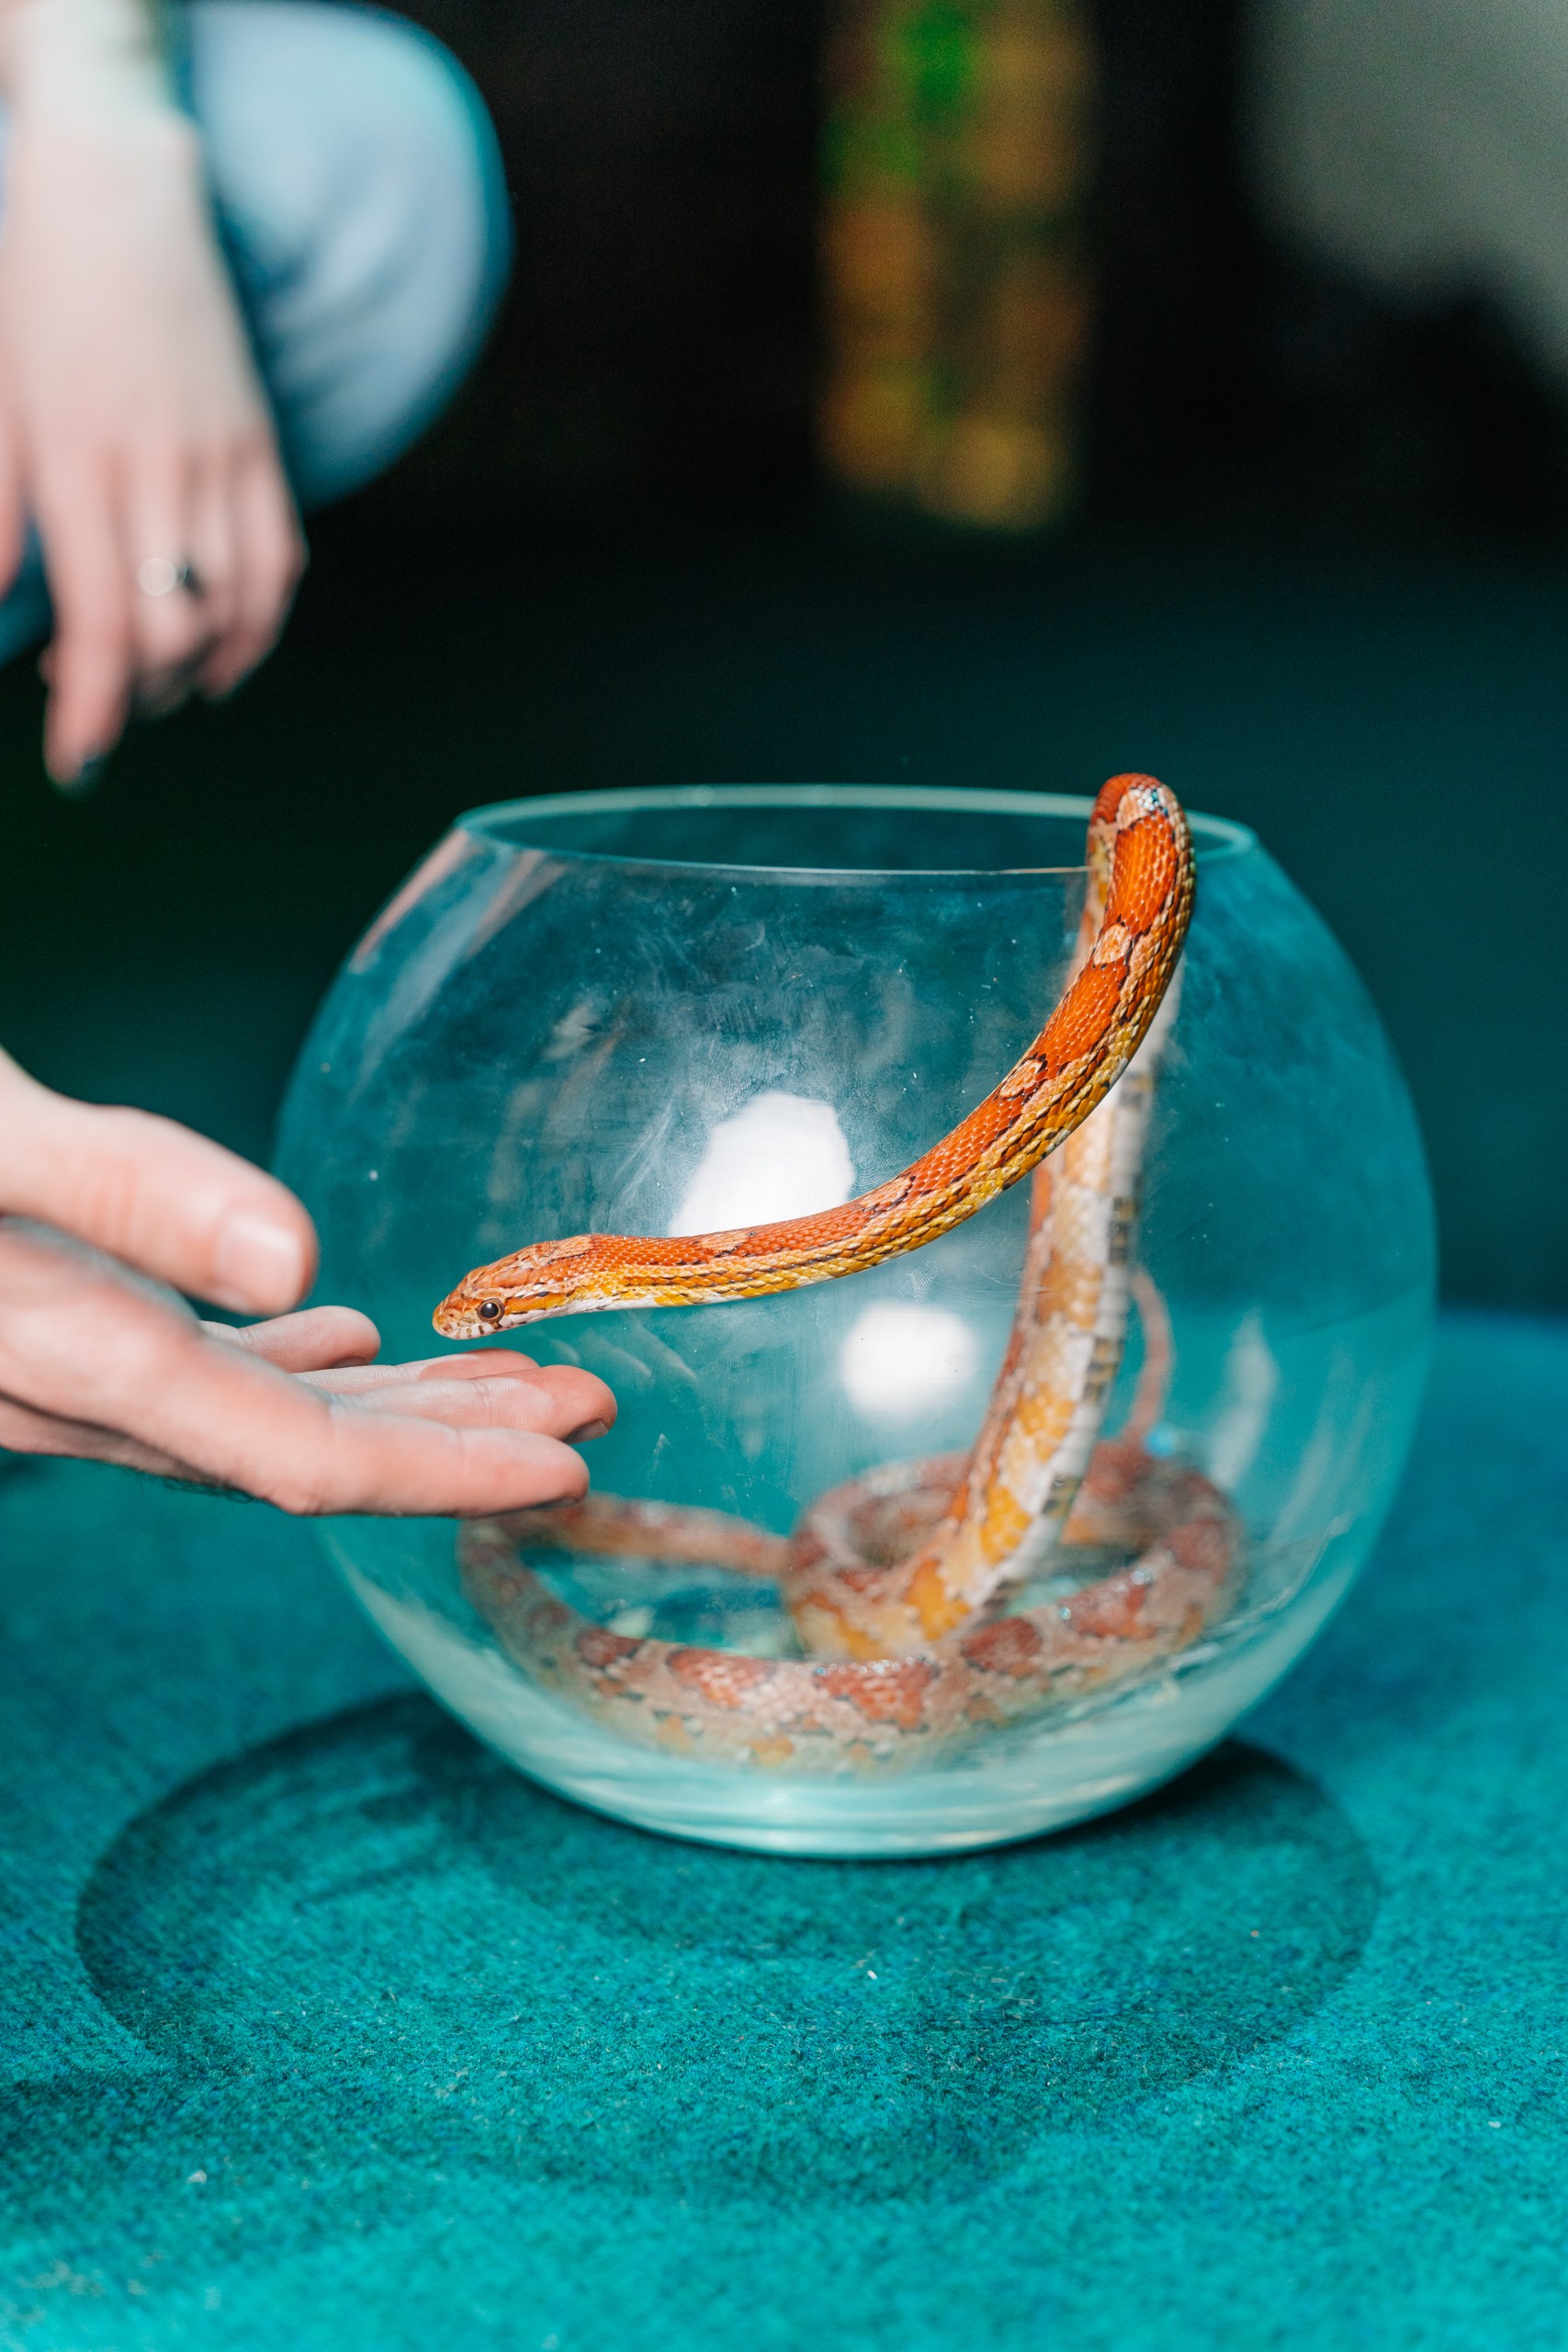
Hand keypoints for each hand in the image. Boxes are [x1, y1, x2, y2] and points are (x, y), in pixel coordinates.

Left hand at [0, 0, 305, 782]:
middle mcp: (163, 468)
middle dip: (133, 700)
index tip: (75, 763)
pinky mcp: (260, 446)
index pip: (105, 627)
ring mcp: (224, 458)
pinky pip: (276, 567)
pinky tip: (217, 653)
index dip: (92, 712)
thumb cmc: (34, 285)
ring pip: (233, 613)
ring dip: (190, 675)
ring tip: (148, 689)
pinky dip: (254, 630)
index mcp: (83, 459)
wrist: (118, 179)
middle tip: (92, 714)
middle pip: (174, 636)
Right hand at [0, 1051, 615, 1513]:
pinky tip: (345, 1337)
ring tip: (509, 1375)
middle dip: (459, 1435)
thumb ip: (121, 1192)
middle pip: (304, 1446)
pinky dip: (288, 1362)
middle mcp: (71, 1388)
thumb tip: (292, 1259)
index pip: (303, 1455)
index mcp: (77, 1354)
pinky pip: (195, 1372)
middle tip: (591, 1408)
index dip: (445, 1468)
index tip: (567, 1464)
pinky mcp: (44, 1317)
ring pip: (260, 1409)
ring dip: (394, 1395)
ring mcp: (54, 1362)